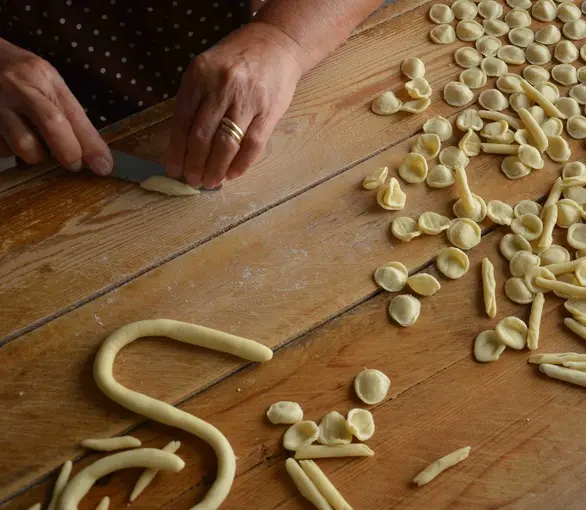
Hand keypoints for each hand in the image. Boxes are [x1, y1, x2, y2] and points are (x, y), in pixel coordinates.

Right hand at [0, 39, 111, 173]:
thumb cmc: (18, 74)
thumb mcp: (46, 82)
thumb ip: (66, 112)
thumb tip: (92, 151)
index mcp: (43, 77)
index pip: (73, 115)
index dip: (91, 145)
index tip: (104, 166)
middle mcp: (19, 88)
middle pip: (52, 126)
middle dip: (69, 152)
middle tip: (74, 164)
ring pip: (24, 145)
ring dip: (36, 156)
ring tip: (37, 146)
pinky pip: (2, 149)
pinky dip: (11, 150)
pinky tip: (11, 137)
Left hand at [166, 21, 307, 188]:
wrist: (277, 44)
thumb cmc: (237, 60)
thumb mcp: (206, 70)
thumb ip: (194, 101)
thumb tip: (183, 145)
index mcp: (199, 76)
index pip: (182, 122)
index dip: (177, 152)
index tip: (174, 170)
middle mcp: (222, 86)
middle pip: (202, 136)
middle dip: (195, 165)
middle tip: (193, 181)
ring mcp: (247, 99)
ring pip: (226, 144)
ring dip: (216, 169)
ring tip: (210, 183)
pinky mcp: (269, 111)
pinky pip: (252, 145)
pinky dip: (241, 164)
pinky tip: (232, 174)